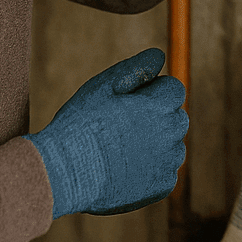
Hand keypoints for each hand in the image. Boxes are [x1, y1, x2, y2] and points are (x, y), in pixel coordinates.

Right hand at [23, 48, 188, 217]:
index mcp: (159, 105)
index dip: (151, 93)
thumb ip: (136, 68)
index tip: (127, 103)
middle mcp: (170, 133)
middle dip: (156, 117)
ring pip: (172, 146)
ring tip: (120, 149)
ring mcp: (168, 162)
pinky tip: (125, 169)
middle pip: (176, 117)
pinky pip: (165, 172)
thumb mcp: (103, 86)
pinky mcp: (162, 186)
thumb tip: (160, 55)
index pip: (174, 89)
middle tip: (121, 126)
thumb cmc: (81, 124)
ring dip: (155, 144)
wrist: (65, 173)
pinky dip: (151, 170)